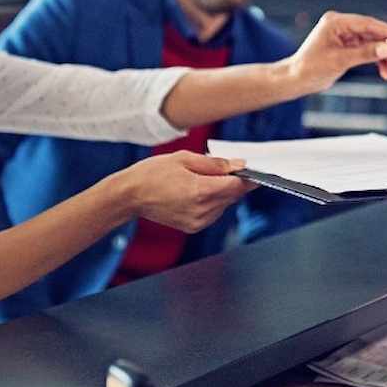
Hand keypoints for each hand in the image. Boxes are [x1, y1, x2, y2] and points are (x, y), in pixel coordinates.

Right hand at [109, 151, 255, 231]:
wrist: (130, 196)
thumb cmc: (153, 173)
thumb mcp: (184, 158)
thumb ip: (215, 163)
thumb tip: (238, 165)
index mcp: (200, 191)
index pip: (237, 186)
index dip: (248, 177)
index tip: (256, 170)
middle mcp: (201, 210)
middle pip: (233, 196)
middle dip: (235, 182)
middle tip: (228, 168)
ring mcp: (198, 221)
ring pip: (225, 204)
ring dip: (223, 192)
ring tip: (204, 179)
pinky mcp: (193, 227)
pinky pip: (214, 212)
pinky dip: (213, 201)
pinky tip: (199, 191)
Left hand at [286, 11, 386, 91]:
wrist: (297, 80)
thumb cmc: (309, 68)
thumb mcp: (339, 61)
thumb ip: (364, 54)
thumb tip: (386, 49)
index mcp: (336, 22)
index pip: (368, 24)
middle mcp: (342, 26)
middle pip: (374, 34)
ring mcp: (346, 36)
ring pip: (374, 44)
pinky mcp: (348, 47)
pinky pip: (369, 51)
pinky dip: (378, 62)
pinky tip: (386, 72)